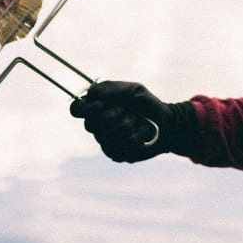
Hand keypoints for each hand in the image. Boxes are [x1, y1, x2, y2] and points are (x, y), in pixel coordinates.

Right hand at [69, 80, 191, 162]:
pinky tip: (141, 134)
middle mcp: (98, 125)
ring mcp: (106, 141)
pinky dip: (132, 138)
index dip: (85, 108)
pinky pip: (116, 148)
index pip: (76, 110)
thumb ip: (112, 88)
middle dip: (110, 116)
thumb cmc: (147, 104)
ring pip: (103, 137)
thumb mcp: (133, 90)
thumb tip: (91, 92)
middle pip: (89, 125)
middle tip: (125, 111)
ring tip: (136, 121)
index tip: (101, 105)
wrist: (166, 123)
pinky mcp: (116, 154)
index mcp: (98, 107)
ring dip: (123, 126)